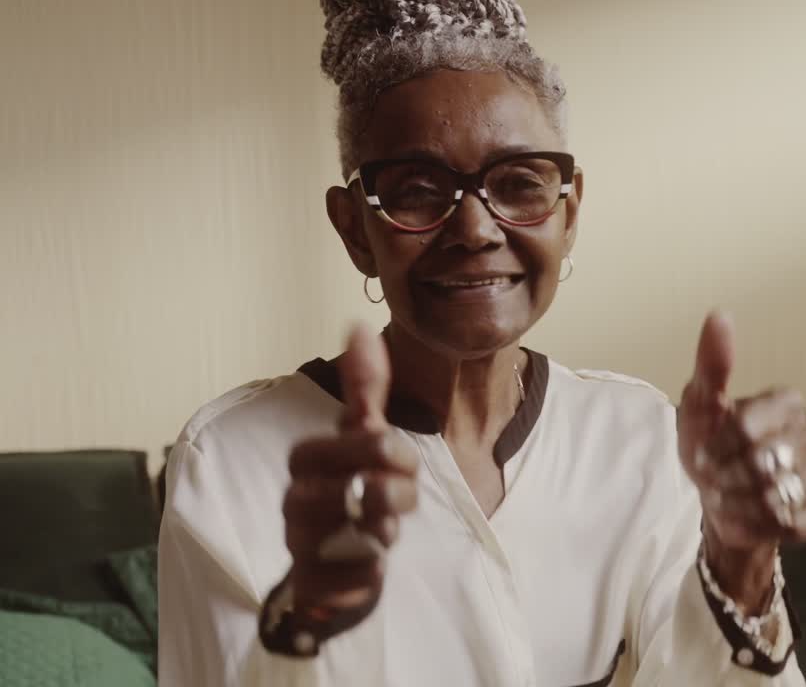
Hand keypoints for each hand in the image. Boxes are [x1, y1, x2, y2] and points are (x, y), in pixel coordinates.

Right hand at [281, 324, 418, 630]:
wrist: (330, 561)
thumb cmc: (348, 487)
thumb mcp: (360, 435)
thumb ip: (363, 388)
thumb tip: (359, 326)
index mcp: (306, 461)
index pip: (350, 445)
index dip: (384, 448)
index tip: (400, 452)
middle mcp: (295, 502)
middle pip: (356, 491)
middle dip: (392, 491)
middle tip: (399, 494)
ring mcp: (300, 546)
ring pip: (358, 535)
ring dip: (384, 529)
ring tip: (384, 527)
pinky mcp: (313, 587)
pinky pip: (351, 581)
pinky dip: (370, 572)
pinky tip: (371, 562)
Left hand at [677, 311, 805, 605]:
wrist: (722, 501)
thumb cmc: (711, 447)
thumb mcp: (700, 406)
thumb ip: (712, 364)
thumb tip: (720, 314)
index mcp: (787, 401)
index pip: (745, 428)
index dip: (716, 448)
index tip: (703, 455)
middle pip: (760, 465)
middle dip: (725, 479)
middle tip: (715, 481)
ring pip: (775, 498)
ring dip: (738, 505)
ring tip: (729, 499)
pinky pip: (792, 523)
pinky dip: (759, 525)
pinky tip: (750, 517)